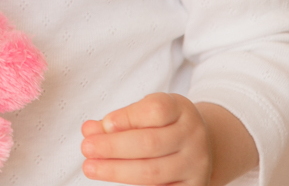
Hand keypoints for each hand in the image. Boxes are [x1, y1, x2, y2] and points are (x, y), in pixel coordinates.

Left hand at [80, 94, 256, 185]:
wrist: (202, 143)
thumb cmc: (164, 123)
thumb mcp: (145, 111)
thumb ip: (119, 119)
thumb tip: (89, 130)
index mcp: (180, 109)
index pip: (155, 110)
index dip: (126, 118)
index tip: (103, 124)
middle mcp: (192, 136)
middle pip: (150, 143)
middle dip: (113, 147)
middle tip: (86, 148)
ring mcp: (196, 164)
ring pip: (153, 172)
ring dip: (116, 171)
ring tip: (91, 167)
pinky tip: (114, 183)